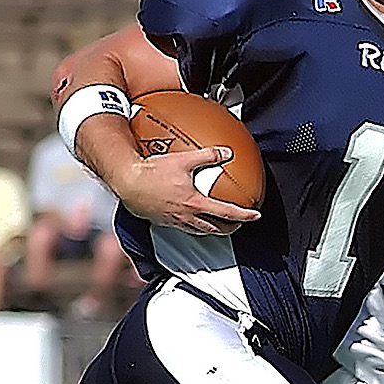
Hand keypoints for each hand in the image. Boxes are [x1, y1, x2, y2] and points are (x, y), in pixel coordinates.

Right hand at [115, 147, 261, 235]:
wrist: (127, 182)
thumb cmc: (152, 172)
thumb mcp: (183, 159)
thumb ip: (208, 155)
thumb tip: (226, 152)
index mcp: (195, 204)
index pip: (227, 213)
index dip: (244, 215)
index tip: (255, 215)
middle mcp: (186, 217)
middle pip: (215, 229)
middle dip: (230, 228)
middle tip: (237, 223)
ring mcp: (174, 222)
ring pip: (200, 231)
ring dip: (212, 229)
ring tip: (218, 223)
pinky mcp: (163, 222)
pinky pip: (183, 228)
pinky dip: (194, 226)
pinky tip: (191, 216)